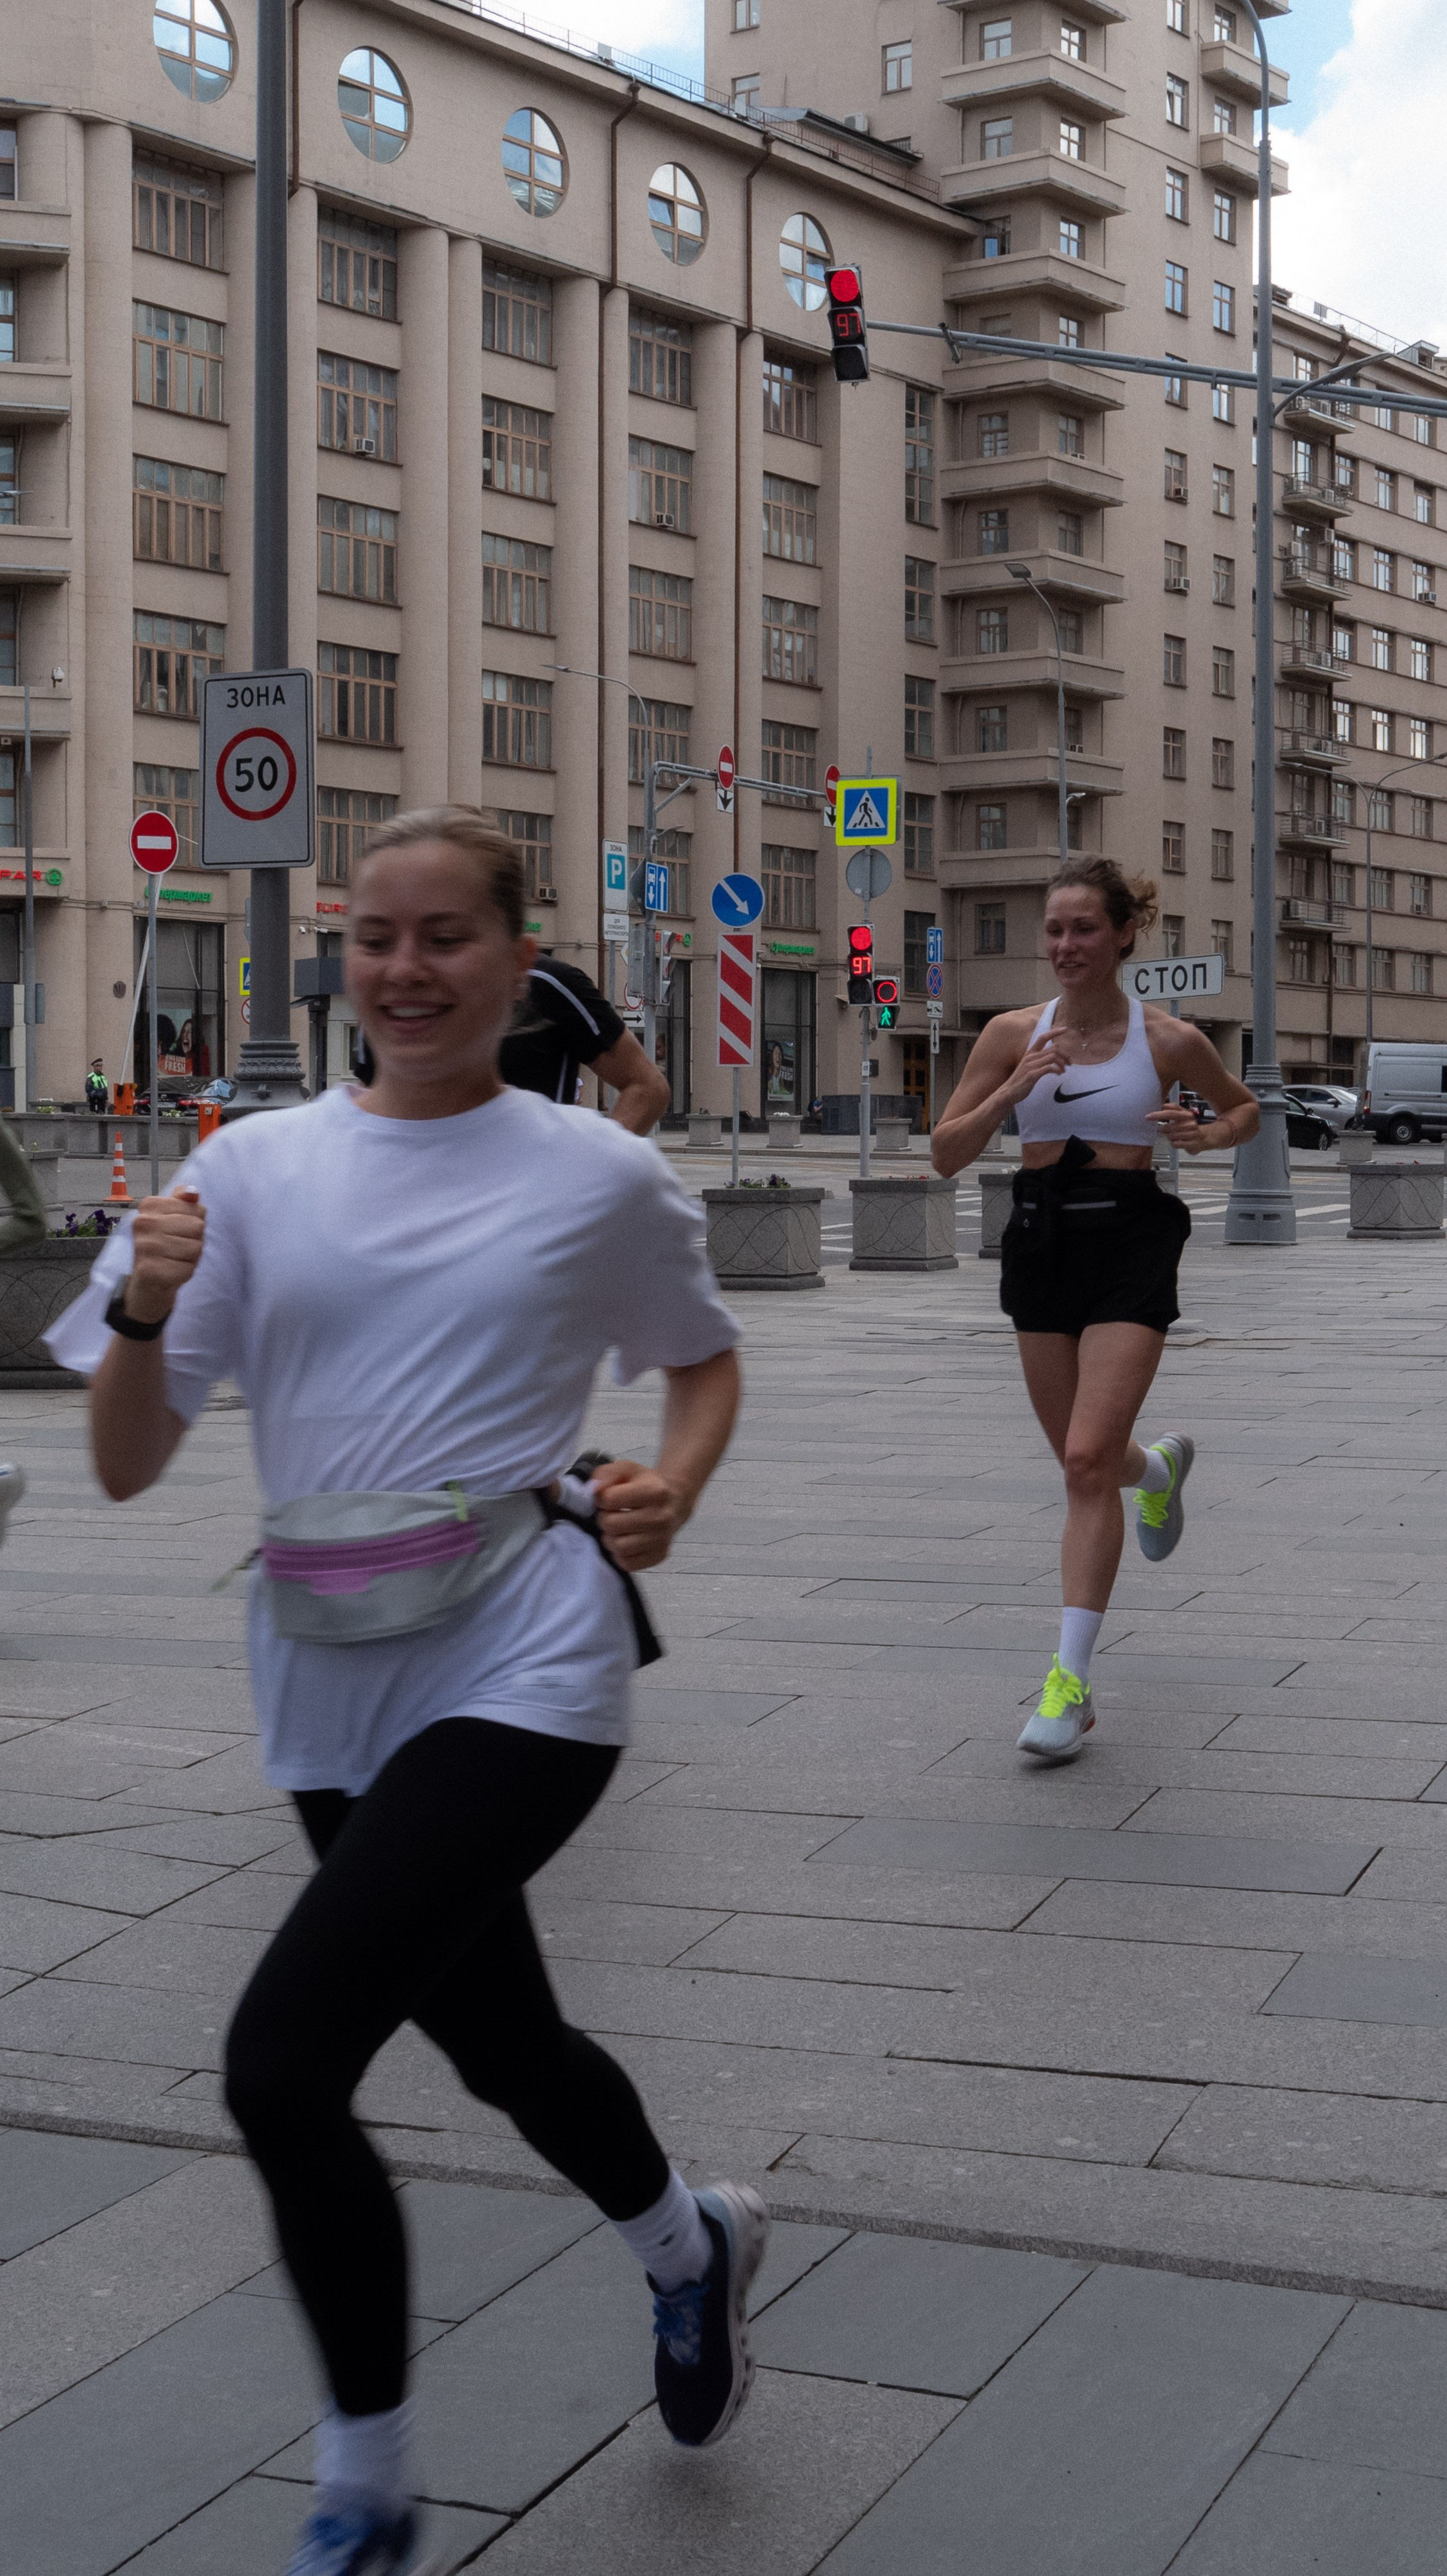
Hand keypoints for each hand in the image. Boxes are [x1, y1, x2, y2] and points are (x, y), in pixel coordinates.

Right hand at [125, 1185, 205, 1325]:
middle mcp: (143, 1223)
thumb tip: (193, 1191)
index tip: (178, 1231)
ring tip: (174, 1260)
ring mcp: (145, 1246)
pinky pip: (189, 1268)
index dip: (195, 1223)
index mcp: (149, 1206)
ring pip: (196, 1247)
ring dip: (191, 1258)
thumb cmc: (162, 1248)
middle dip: (194, 1241)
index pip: (197, 1209)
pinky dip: (185, 1272)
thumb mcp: (172, 1220)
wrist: (146, 1284)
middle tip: (176, 1249)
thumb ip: (183, 1203)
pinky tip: (171, 1272)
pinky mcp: (151, 1269)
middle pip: (198, 1227)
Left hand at [589, 1457, 687, 1572]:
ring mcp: (661, 1539)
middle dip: (604, 1519)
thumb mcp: (627, 1469)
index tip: (607, 1498)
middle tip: (610, 1514)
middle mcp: (661, 1517)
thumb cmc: (646, 1485)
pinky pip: (627, 1563)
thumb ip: (606, 1473)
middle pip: (612, 1525)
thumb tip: (593, 1490)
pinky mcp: (659, 1556)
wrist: (674, 1503)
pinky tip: (625, 1540)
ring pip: (618, 1547)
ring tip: (617, 1528)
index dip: (601, 1498)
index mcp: (655, 1491)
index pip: (610, 1499)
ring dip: (610, 1538)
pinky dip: (620, 1554)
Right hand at [1000, 1035, 1067, 1106]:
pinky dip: (1057, 1070)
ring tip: (1063, 1070)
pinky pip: (1049, 1068)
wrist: (1008, 1092)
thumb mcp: (1028, 1066)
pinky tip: (1058, 1074)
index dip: (1054, 1032)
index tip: (1064, 1029)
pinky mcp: (1032, 1075)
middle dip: (1065, 1055)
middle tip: (1069, 1063)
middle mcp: (1030, 1057)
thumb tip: (1054, 1054)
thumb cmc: (1020, 1080)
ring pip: (1053, 1056)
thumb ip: (1039, 1059)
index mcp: (1030, 1053)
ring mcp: (1031, 1065)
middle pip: (1053, 1048)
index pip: (1043, 1037)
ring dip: (1062, 1063)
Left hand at [1147, 1105, 1226, 1156]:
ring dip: (1171, 1137)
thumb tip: (1164, 1105)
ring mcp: (1192, 1133)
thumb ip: (1174, 1109)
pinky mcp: (1192, 1144)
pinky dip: (1174, 1143)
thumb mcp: (1184, 1115)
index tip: (1148, 1116)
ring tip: (1177, 1136)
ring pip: (1171, 1136)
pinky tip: (1179, 1141)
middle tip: (1170, 1130)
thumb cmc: (1190, 1126)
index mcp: (1186, 1114)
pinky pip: (1175, 1144)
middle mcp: (1190, 1123)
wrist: (1205, 1137)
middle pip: (1168, 1127)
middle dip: (1166, 1130)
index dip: (1158, 1114)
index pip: (1170, 1112)